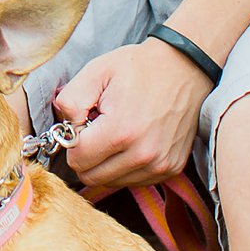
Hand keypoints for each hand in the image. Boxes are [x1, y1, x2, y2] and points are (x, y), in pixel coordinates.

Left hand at [56, 38, 211, 195]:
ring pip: (111, 182)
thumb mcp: (97, 71)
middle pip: (91, 176)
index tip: (83, 124)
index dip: (73, 141)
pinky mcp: (171, 169)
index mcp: (121, 131)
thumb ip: (70, 100)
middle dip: (86, 155)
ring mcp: (160, 165)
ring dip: (106, 163)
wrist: (185, 68)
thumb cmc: (139, 68)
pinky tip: (132, 142)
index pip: (77, 160)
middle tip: (96, 129)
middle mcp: (143, 155)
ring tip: (116, 133)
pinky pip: (133, 181)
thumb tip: (63, 127)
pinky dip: (125, 166)